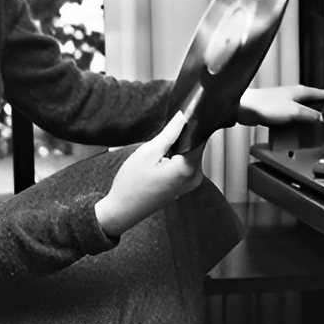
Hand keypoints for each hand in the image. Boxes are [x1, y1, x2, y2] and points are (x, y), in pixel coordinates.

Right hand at [94, 111, 204, 238]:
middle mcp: (196, 177)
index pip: (199, 135)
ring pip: (191, 153)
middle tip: (163, 137)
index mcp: (188, 168)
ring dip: (178, 147)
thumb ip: (169, 133)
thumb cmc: (132, 184)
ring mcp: (192, 183)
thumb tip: (183, 115)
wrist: (123, 210)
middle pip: (196, 144)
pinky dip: (177, 157)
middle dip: (182, 136)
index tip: (182, 114)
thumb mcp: (148, 152)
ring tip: (159, 151)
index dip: (191, 122)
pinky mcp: (186, 185)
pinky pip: (187, 163)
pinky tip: (161, 160)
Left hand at [236, 85, 323, 125]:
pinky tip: (296, 131)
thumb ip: (309, 115)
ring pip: (303, 110)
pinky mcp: (276, 111)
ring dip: (309, 118)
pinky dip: (297, 123)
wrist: (245, 108)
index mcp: (301, 91)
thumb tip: (321, 119)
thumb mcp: (294, 112)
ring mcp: (285, 102)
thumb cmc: (265, 105)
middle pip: (313, 101)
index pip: (323, 92)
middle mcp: (294, 95)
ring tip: (316, 126)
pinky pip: (292, 117)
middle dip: (323, 108)